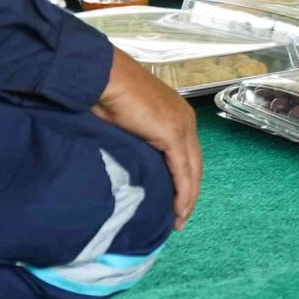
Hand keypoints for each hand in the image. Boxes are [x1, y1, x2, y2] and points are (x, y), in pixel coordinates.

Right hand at [92, 50, 202, 229]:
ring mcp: (182, 126)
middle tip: (180, 217)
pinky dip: (182, 193)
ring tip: (178, 220)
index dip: (185, 180)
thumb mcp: (127, 123)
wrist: (103, 77)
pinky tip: (177, 210)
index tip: (177, 202)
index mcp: (177, 114)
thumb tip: (134, 162)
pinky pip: (182, 172)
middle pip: (194, 165)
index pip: (188, 154)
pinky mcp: (172, 134)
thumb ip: (138, 140)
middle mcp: (185, 119)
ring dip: (187, 199)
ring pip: (192, 172)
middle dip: (189, 193)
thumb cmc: (107, 95)